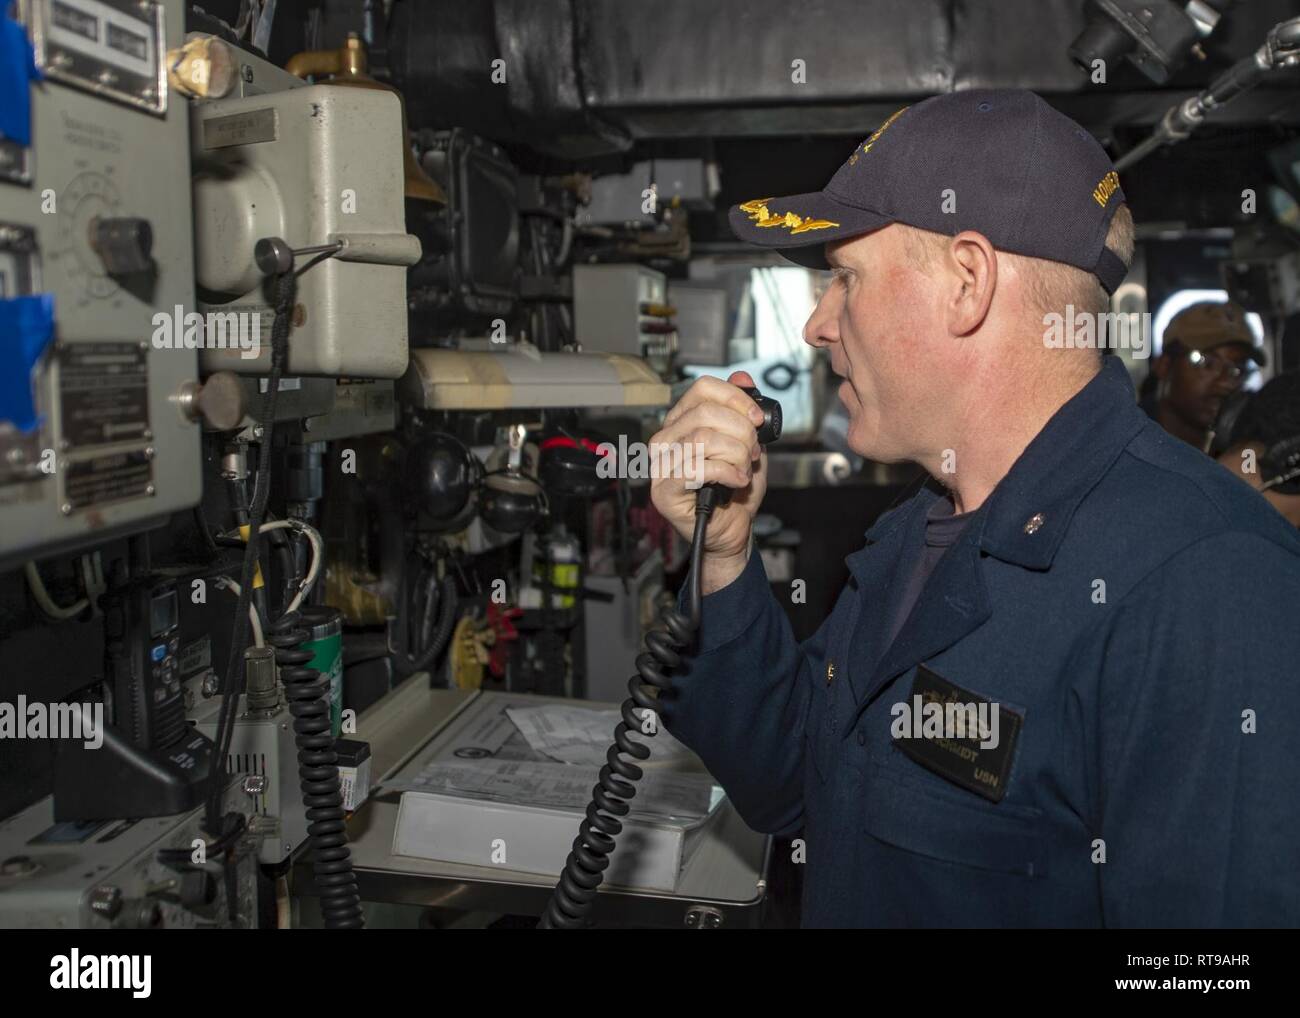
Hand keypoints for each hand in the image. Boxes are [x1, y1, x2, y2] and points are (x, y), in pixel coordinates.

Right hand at [649, 371, 767, 570]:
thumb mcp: (747, 444)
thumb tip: (743, 377)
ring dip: (736, 454)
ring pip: (703, 439)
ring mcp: (660, 465)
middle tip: (752, 451)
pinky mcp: (663, 490)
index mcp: (682, 422)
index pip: (702, 389)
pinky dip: (728, 473)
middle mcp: (666, 439)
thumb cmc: (735, 490)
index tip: (757, 418)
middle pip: (704, 413)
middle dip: (740, 431)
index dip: (735, 398)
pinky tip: (736, 482)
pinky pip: (698, 468)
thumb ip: (743, 412)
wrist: (731, 530)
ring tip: (744, 469)